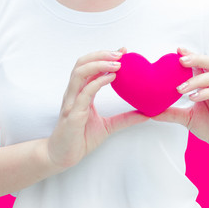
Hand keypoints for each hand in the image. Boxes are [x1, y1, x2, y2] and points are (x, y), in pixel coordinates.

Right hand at [48, 48, 149, 168]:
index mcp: (81, 93)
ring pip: (79, 73)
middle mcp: (74, 94)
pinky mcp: (73, 115)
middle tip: (121, 53)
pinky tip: (111, 78)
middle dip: (101, 54)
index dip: (104, 56)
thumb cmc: (81, 139)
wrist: (63, 156)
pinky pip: (84, 93)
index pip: (90, 67)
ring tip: (117, 63)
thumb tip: (145, 115)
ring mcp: (71, 103)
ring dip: (99, 64)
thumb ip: (124, 118)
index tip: (123, 51)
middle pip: (82, 63)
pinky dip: (97, 82)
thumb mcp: (108, 126)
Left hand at [151, 47, 208, 154]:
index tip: (177, 50)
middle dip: (196, 58)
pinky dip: (205, 93)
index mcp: (208, 84)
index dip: (191, 55)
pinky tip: (193, 98)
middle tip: (180, 60)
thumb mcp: (186, 118)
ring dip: (196, 80)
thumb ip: (171, 113)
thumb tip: (150, 112)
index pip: (201, 64)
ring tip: (180, 88)